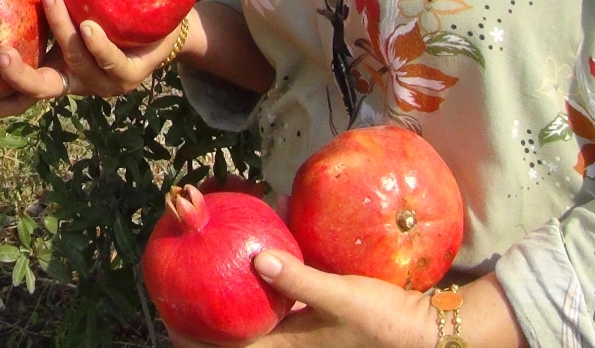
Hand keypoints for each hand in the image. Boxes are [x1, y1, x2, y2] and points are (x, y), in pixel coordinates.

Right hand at [0, 0, 184, 118]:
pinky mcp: (129, 74)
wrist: (161, 28)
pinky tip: (89, 25)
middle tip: (0, 55)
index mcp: (55, 72)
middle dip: (19, 77)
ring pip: (75, 61)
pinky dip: (97, 43)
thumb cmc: (106, 16)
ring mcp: (102, 82)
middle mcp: (75, 83)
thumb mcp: (69, 13)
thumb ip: (40, 6)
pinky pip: (109, 60)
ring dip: (61, 29)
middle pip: (41, 91)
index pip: (20, 96)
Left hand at [166, 251, 438, 347]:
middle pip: (233, 334)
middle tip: (179, 280)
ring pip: (251, 319)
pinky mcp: (310, 320)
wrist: (425, 333)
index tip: (169, 311)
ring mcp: (297, 334)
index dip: (193, 336)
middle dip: (204, 316)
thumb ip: (298, 279)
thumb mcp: (341, 296)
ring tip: (204, 268)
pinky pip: (273, 304)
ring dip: (228, 298)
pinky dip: (258, 285)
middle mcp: (286, 346)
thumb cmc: (384, 321)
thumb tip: (257, 259)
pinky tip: (253, 255)